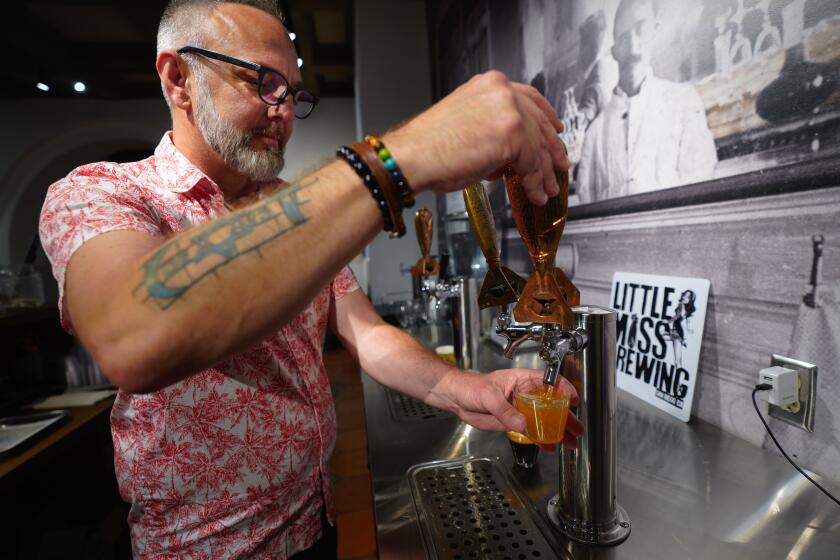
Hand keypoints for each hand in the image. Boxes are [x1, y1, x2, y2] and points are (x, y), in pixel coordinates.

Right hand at [384, 71, 569, 205]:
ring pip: (538, 146)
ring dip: (543, 174)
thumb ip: (494, 131)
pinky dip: (534, 183)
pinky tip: (533, 194)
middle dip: (551, 150)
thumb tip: (512, 153)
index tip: (556, 129)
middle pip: (539, 123)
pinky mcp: (513, 135)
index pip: (529, 97)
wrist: (411, 156)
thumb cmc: (428, 146)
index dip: (546, 116)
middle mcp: (502, 92)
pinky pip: (532, 164)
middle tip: (559, 166)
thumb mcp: (467, 125)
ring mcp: (509, 111)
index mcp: (490, 84)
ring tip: (546, 190)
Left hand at [438, 368, 582, 449]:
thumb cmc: (472, 387)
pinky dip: (542, 439)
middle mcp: (527, 394)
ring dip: (558, 431)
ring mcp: (522, 409)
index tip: (573, 401)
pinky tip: (550, 447)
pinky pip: (532, 431)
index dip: (564, 390)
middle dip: (567, 417)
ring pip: (545, 420)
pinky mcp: (516, 422)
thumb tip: (522, 424)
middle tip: (577, 430)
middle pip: (552, 404)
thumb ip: (505, 410)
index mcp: (523, 380)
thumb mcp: (489, 396)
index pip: (550, 381)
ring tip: (571, 442)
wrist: (458, 399)